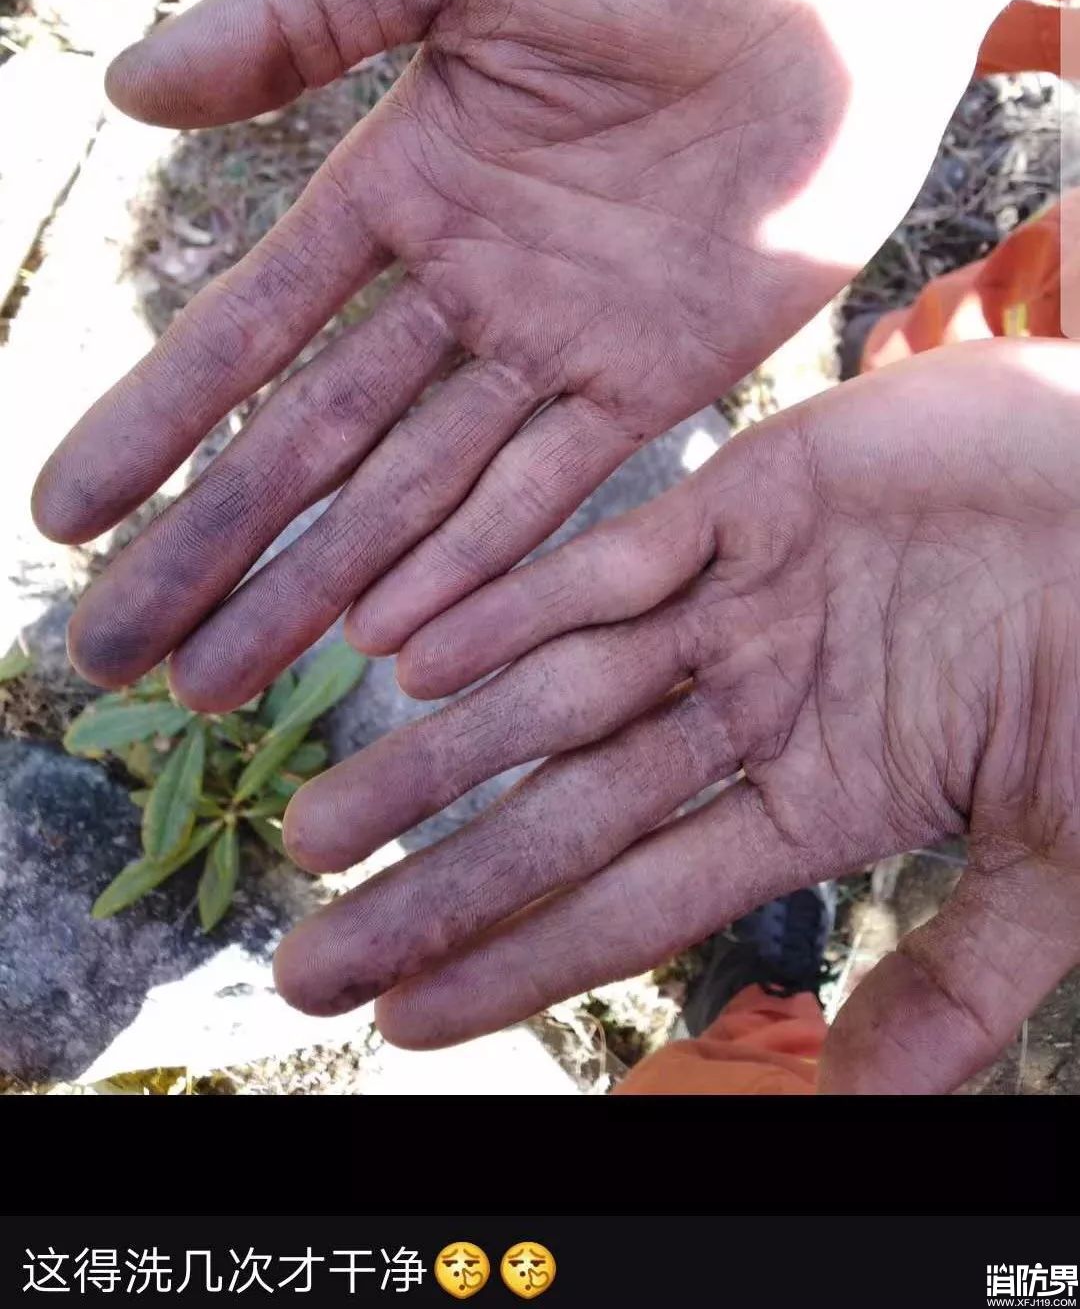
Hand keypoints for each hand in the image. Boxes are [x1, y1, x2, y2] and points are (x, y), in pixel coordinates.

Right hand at [34, 0, 1077, 710]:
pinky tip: (389, 645)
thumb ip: (297, 19)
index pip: (252, 332)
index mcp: (403, 184)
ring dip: (323, 587)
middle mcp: (466, 283)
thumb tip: (123, 90)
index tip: (63, 514)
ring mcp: (559, 342)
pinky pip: (552, 491)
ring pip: (417, 493)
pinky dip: (476, 567)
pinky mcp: (663, 379)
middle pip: (315, 444)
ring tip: (226, 681)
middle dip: (216, 549)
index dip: (156, 425)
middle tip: (120, 652)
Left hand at [276, 340, 1079, 1094]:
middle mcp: (749, 708)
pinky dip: (515, 599)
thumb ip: (954, 975)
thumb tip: (862, 1104)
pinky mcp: (749, 494)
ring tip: (319, 822)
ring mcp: (740, 604)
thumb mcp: (1054, 859)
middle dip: (438, 880)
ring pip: (554, 688)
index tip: (403, 1016)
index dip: (514, 958)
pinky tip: (411, 651)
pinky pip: (613, 555)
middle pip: (559, 810)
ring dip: (438, 752)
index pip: (628, 900)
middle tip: (310, 951)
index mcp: (814, 799)